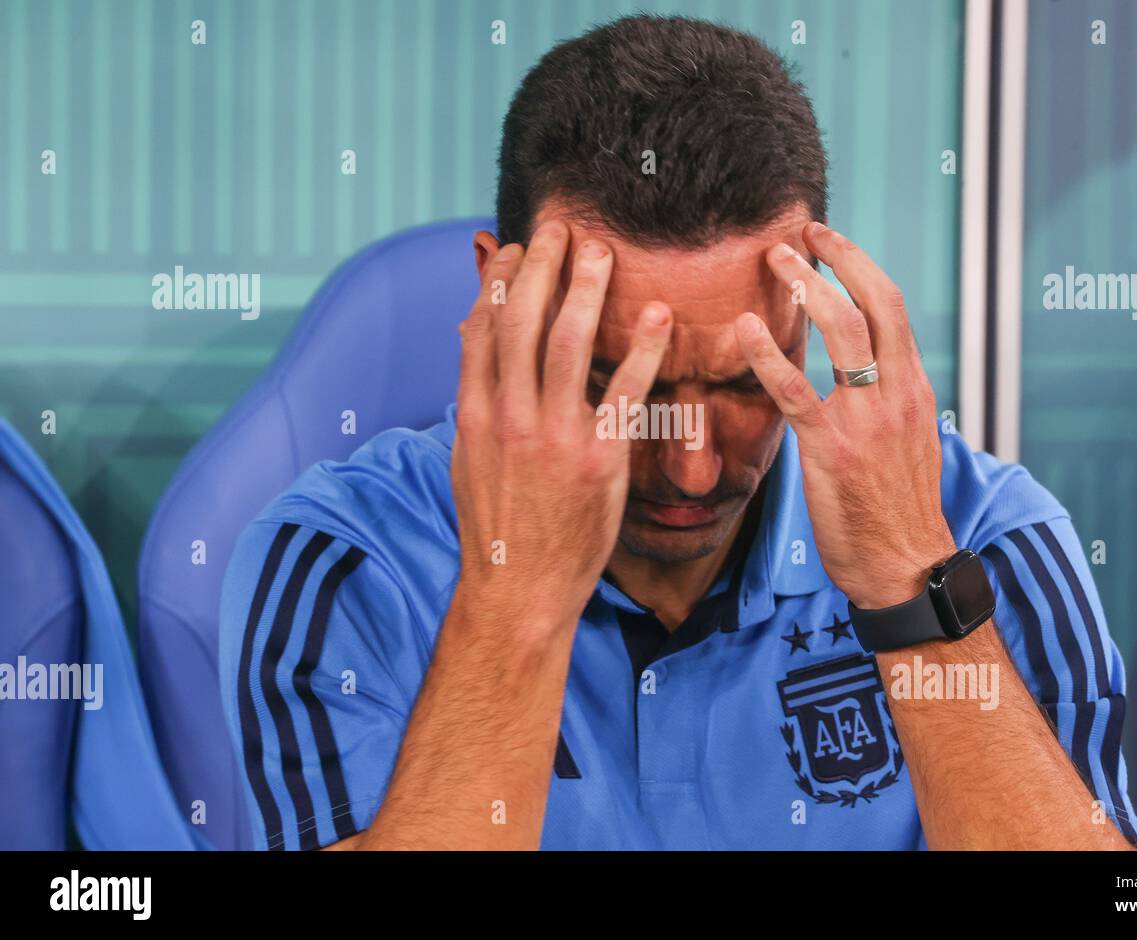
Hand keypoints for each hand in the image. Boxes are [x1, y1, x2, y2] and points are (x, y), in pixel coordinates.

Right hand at [452, 222, 672, 628]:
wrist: (517, 588)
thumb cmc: (497, 526)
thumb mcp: (469, 459)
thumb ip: (476, 398)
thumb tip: (475, 344)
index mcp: (474, 413)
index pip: (482, 327)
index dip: (501, 280)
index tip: (519, 249)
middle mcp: (509, 416)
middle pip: (522, 320)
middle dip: (543, 265)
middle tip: (563, 227)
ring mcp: (553, 436)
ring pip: (567, 343)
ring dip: (586, 288)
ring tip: (602, 251)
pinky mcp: (598, 459)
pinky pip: (623, 392)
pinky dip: (642, 349)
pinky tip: (658, 314)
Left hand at [734, 222, 954, 609]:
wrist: (906, 566)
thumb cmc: (899, 512)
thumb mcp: (909, 443)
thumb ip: (887, 402)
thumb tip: (864, 375)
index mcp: (913, 388)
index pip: (892, 307)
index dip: (860, 266)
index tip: (831, 242)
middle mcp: (896, 393)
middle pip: (874, 302)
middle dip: (838, 258)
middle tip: (801, 235)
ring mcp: (866, 418)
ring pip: (842, 330)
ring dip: (806, 286)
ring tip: (773, 261)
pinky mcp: (832, 447)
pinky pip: (796, 390)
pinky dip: (768, 353)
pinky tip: (745, 328)